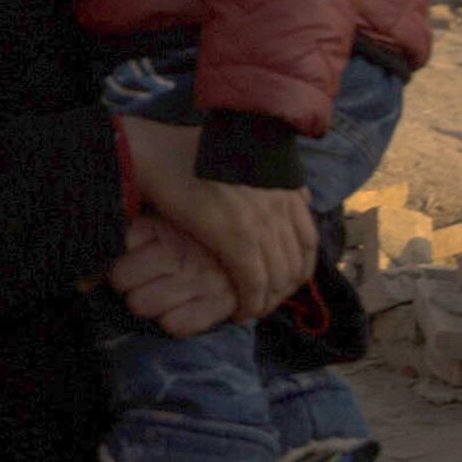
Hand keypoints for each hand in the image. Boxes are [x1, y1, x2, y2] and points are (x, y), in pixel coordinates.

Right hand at [118, 116, 314, 322]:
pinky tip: (239, 312)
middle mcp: (281, 198)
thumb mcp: (238, 156)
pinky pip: (253, 281)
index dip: (299, 268)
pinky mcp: (236, 233)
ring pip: (278, 275)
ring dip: (266, 301)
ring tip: (249, 311)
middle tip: (262, 304)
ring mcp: (261, 215)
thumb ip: (267, 177)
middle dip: (282, 290)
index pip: (309, 238)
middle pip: (297, 261)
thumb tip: (296, 196)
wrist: (153, 149)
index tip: (282, 283)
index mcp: (283, 180)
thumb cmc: (184, 150)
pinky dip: (250, 303)